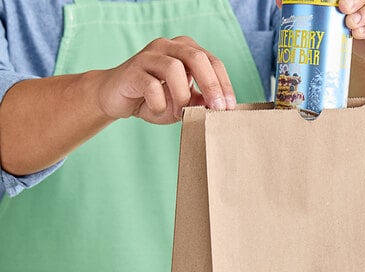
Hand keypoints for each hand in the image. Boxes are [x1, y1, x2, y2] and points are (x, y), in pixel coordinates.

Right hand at [95, 36, 236, 123]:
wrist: (117, 98)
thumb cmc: (154, 99)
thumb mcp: (183, 103)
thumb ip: (200, 102)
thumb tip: (220, 108)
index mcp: (185, 50)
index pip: (212, 61)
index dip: (223, 84)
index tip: (230, 107)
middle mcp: (168, 47)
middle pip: (196, 57)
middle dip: (211, 85)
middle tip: (217, 109)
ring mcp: (149, 55)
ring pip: (174, 69)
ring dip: (181, 96)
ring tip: (177, 112)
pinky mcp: (133, 70)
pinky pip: (151, 86)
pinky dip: (159, 103)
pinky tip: (157, 111)